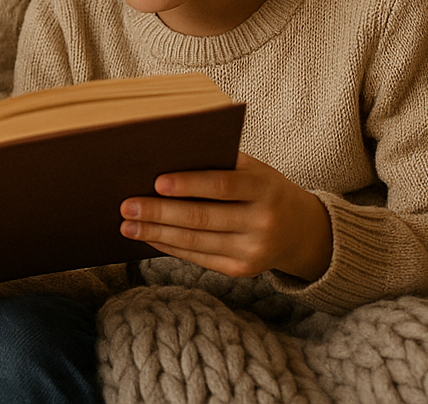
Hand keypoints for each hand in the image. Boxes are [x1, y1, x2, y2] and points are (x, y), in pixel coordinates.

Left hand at [119, 152, 331, 280]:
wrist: (300, 230)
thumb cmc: (264, 188)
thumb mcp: (254, 170)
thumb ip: (220, 162)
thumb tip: (167, 157)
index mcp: (264, 188)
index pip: (222, 185)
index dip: (189, 185)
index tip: (157, 182)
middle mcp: (261, 222)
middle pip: (202, 218)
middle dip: (160, 212)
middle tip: (127, 205)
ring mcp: (252, 251)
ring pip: (195, 242)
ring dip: (156, 234)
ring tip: (128, 225)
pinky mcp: (242, 271)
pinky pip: (199, 259)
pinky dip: (170, 247)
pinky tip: (149, 238)